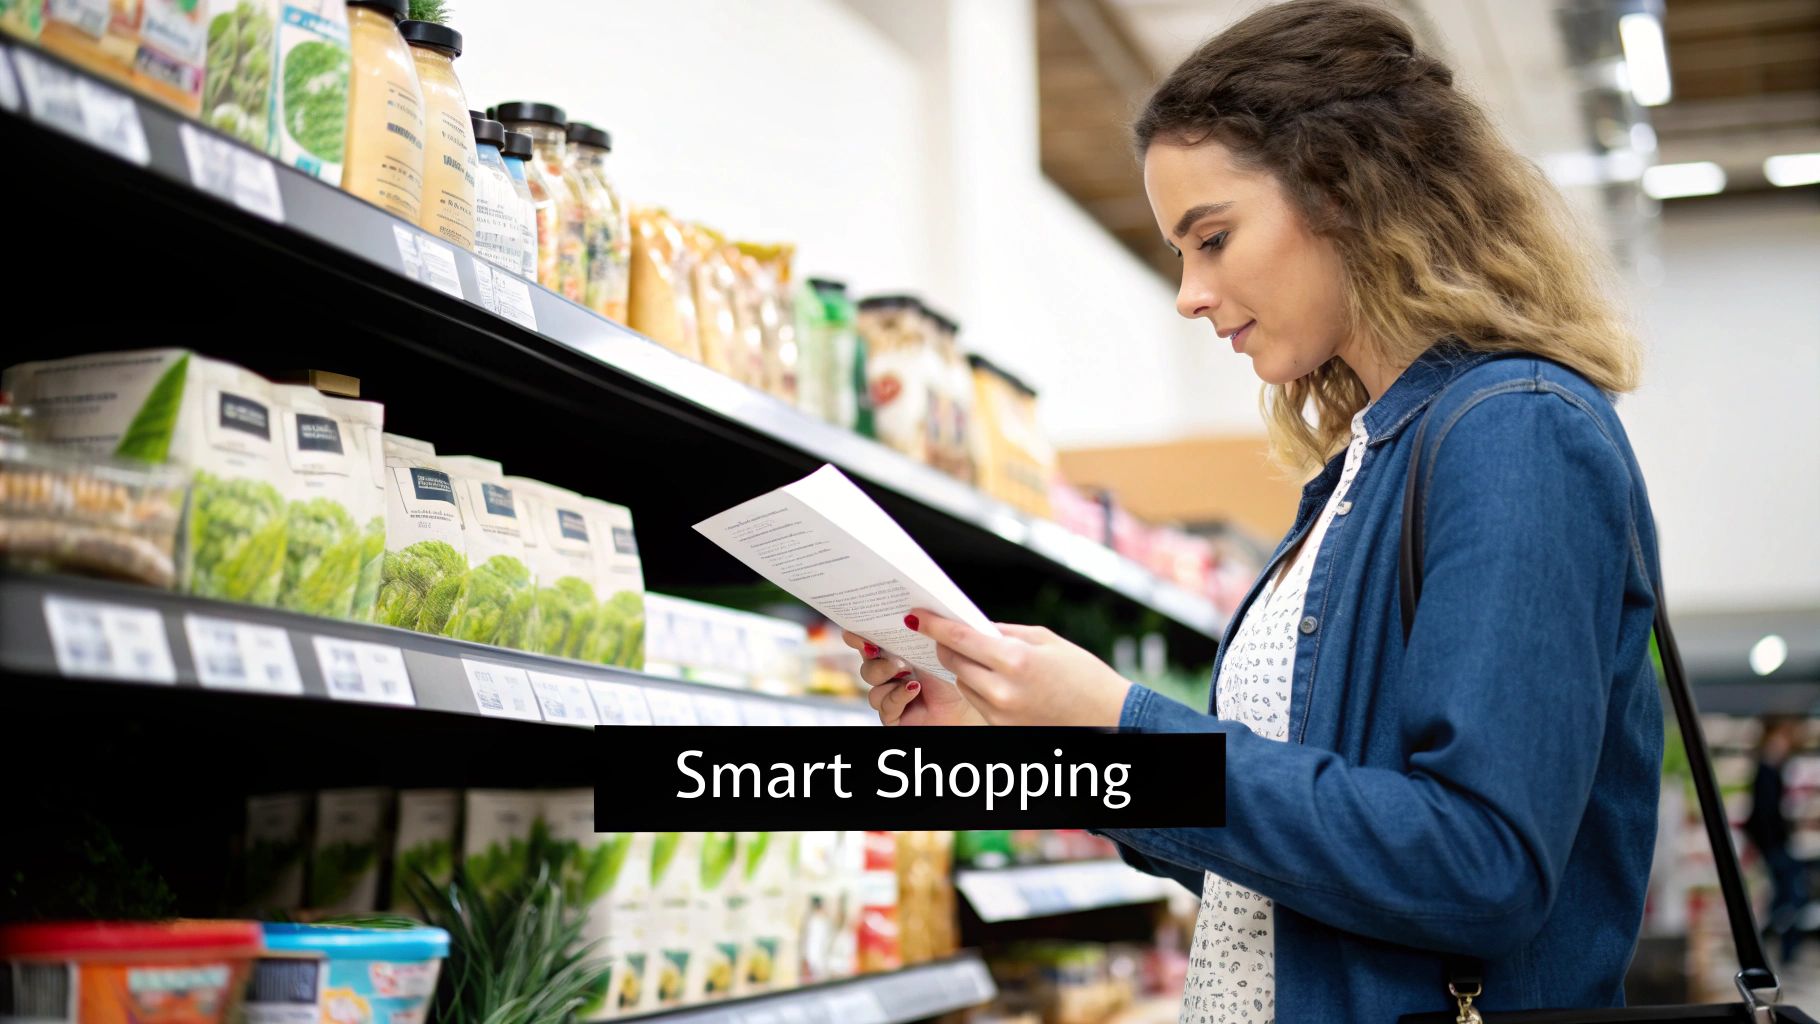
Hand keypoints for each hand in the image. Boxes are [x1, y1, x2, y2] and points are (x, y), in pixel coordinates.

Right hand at [841, 630, 985, 726]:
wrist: (965, 710)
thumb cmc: (953, 679)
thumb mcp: (937, 650)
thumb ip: (920, 634)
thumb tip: (910, 616)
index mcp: (896, 655)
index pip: (870, 644)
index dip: (857, 637)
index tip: (855, 632)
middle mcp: (890, 676)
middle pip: (866, 665)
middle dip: (873, 658)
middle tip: (885, 653)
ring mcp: (890, 696)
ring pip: (872, 687)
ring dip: (886, 677)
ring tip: (906, 672)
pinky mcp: (892, 715)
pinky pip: (884, 705)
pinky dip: (898, 695)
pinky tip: (914, 689)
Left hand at [907, 609, 1131, 727]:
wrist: (1109, 719)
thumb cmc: (1084, 675)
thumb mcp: (1047, 641)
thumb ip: (1006, 632)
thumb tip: (974, 625)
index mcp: (1015, 660)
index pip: (959, 639)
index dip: (933, 625)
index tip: (916, 616)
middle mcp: (1002, 690)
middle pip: (953, 662)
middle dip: (946, 645)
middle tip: (946, 632)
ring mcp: (1000, 713)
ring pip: (962, 682)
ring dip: (964, 667)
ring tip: (982, 656)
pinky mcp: (1002, 728)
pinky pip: (977, 701)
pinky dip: (978, 686)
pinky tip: (994, 678)